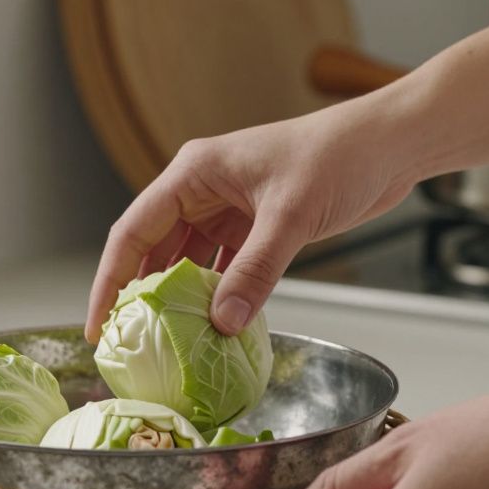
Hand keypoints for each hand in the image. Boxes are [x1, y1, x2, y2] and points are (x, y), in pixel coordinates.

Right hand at [84, 96, 421, 342]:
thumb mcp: (291, 216)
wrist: (389, 145)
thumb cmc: (339, 157)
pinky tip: (214, 326)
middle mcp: (202, 190)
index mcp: (194, 173)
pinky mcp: (255, 226)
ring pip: (187, 262)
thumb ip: (255, 271)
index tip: (99, 323)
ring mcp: (228, 209)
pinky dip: (217, 296)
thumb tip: (221, 323)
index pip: (133, 230)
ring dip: (180, 300)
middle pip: (153, 249)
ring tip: (167, 343)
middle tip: (128, 343)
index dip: (110, 279)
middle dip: (139, 295)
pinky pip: (222, 268)